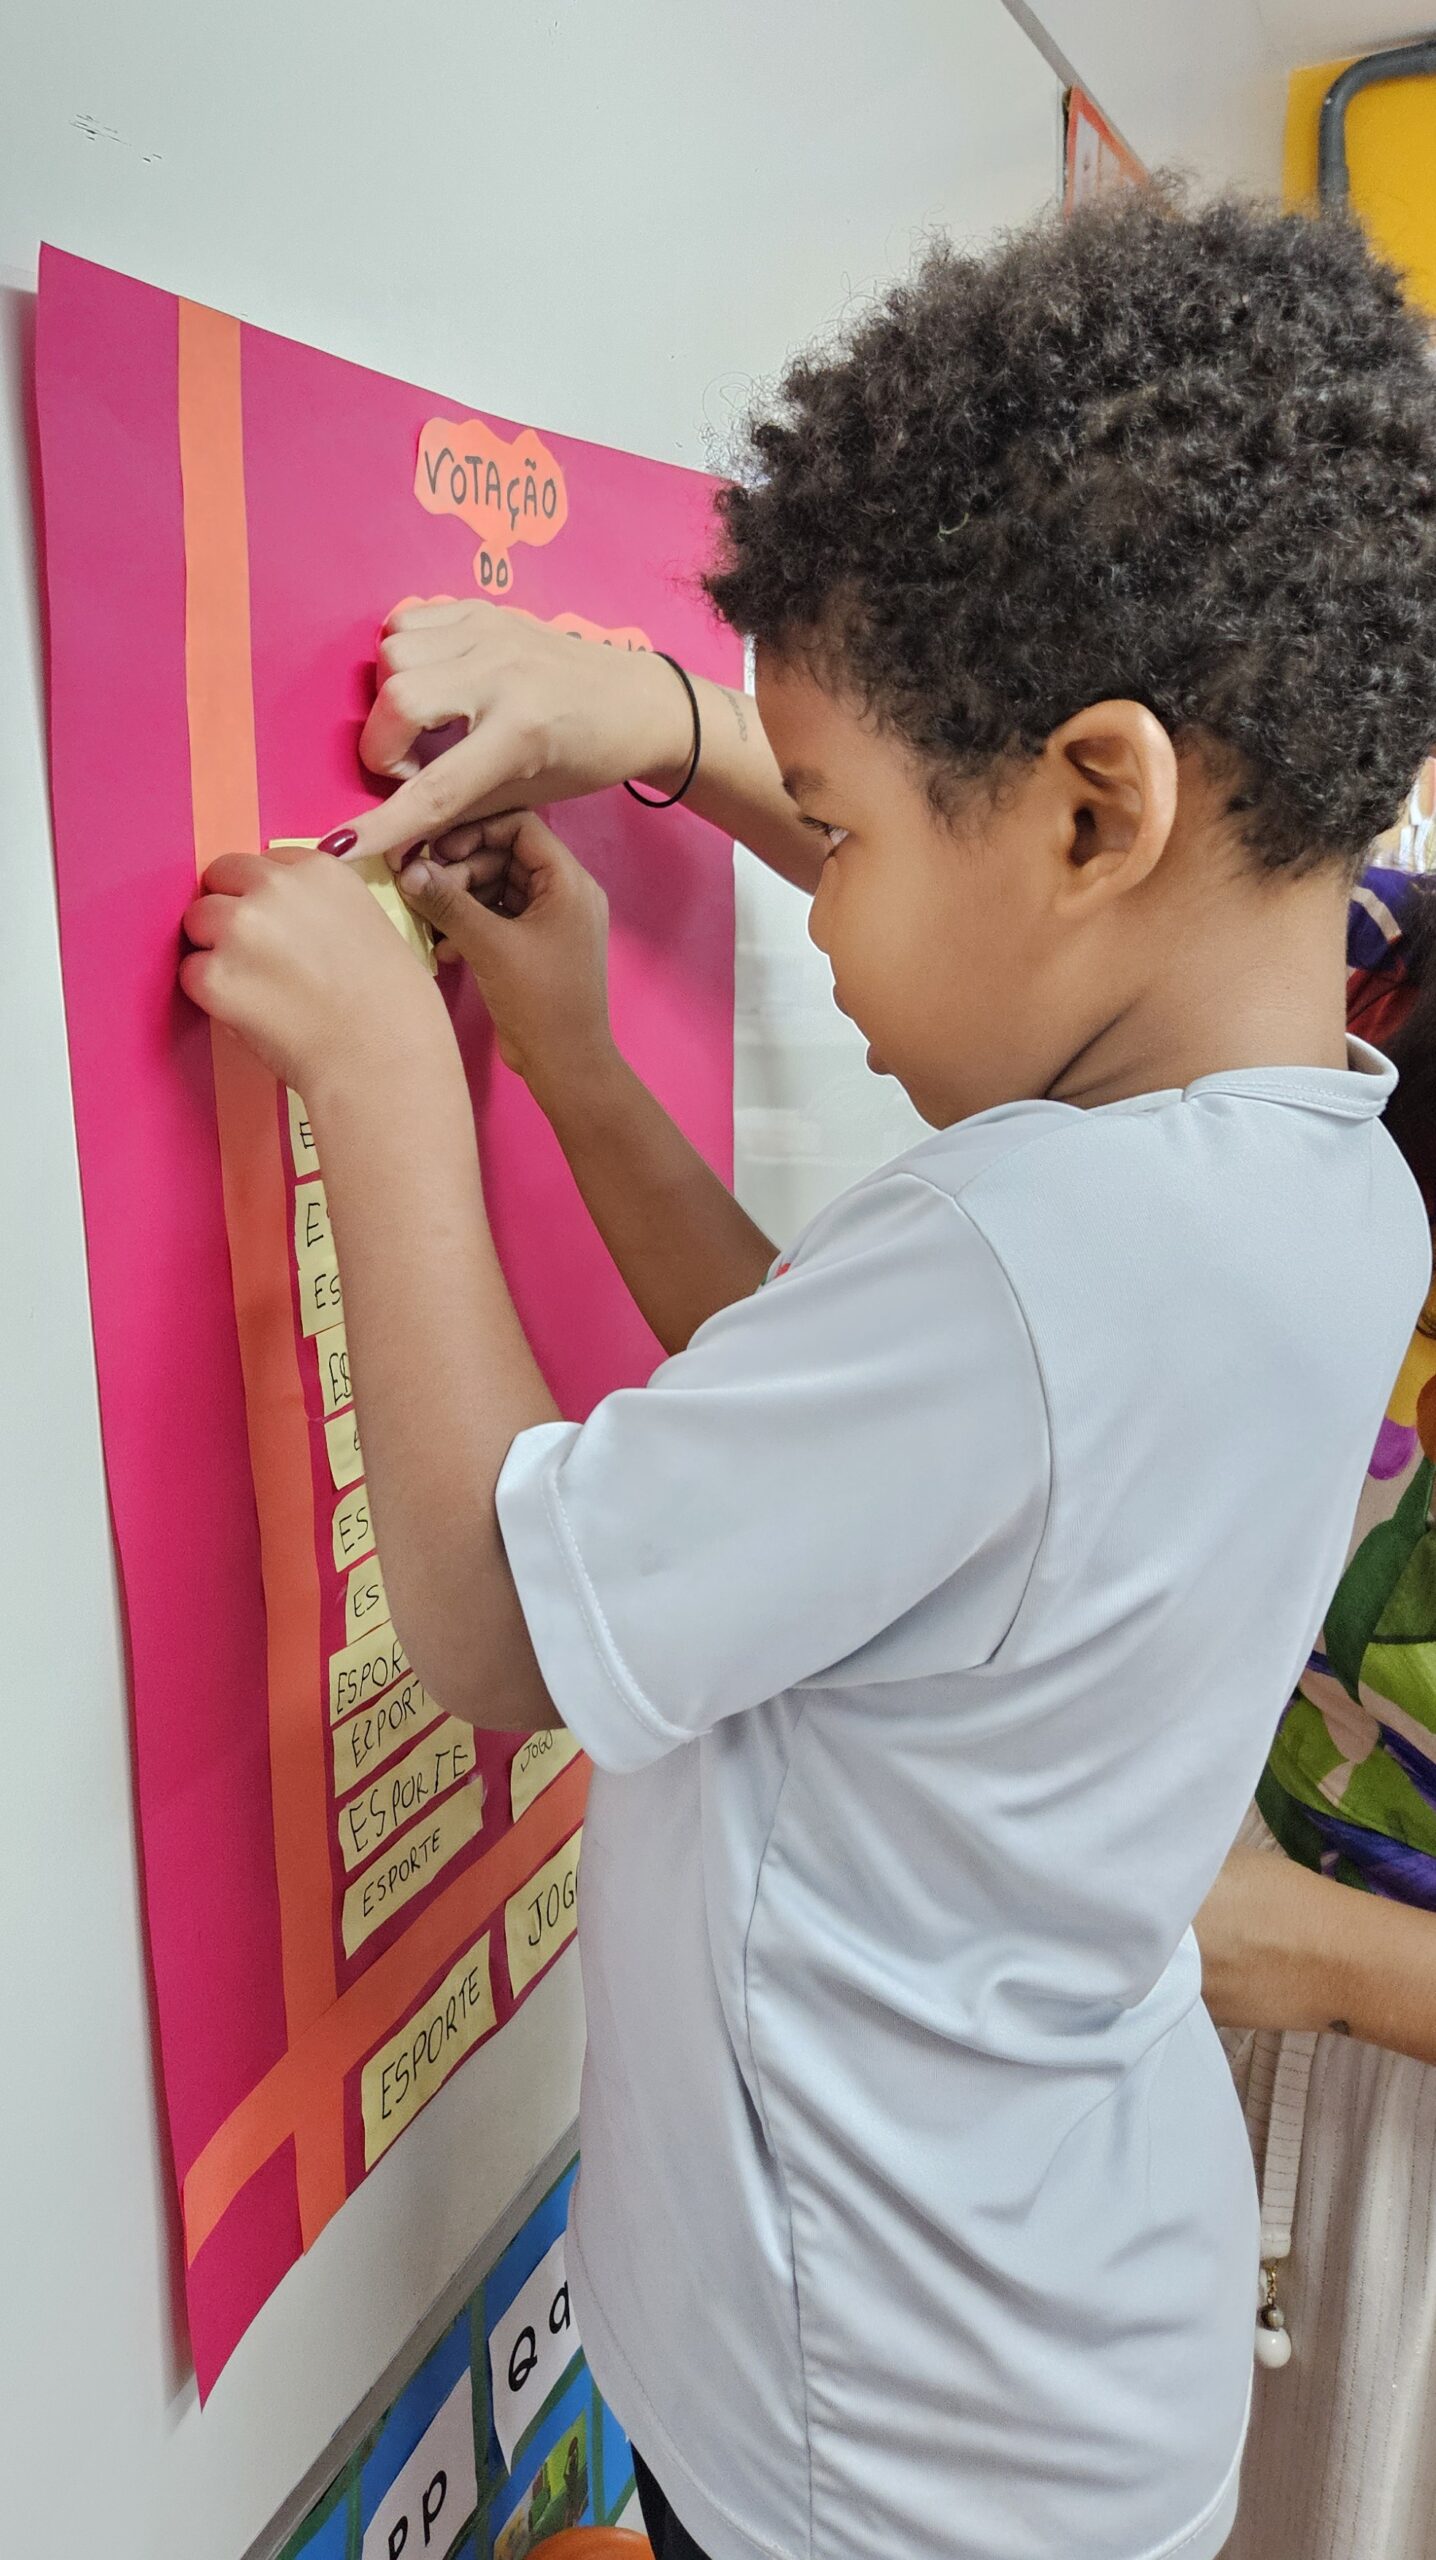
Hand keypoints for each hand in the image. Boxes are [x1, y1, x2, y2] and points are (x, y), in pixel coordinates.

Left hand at [180, 843, 443, 1089]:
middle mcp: (274, 887)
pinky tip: (249, 1013)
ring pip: (197, 922)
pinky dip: (209, 995)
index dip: (263, 897)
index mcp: (319, 870)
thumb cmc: (395, 1006)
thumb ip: (320, 909)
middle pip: (219, 881)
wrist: (385, 1058)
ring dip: (214, 950)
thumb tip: (288, 923)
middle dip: (229, 913)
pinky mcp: (214, 976)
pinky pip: (190, 973)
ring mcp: (239, 929)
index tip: (275, 927)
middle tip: (255, 958)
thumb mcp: (369, 924)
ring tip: (254, 988)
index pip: (262, 864)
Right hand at [336, 598, 694, 867]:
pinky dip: (404, 654)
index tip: (341, 845)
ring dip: (392, 696)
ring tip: (425, 722)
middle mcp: (502, 674)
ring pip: (394, 653)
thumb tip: (392, 835)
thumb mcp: (526, 796)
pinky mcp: (484, 609)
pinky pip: (409, 619)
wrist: (636, 700)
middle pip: (398, 699)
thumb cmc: (585, 758)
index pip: (435, 787)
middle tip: (415, 765)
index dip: (384, 823)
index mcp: (521, 733)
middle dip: (384, 744)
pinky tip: (432, 683)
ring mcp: (492, 633)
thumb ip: (455, 810)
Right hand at [398, 812, 613, 1101]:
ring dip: (461, 901)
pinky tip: (444, 948)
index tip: (436, 850)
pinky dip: (471, 926)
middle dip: (462, 871)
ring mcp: (550, 922)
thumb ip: (447, 902)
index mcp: (569, 881)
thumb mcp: (489, 945)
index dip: (476, 832)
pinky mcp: (535, 947)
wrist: (565, 1064)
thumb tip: (406, 869)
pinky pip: (499, 919)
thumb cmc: (539, 1000)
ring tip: (430, 922)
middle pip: (505, 857)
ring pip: (497, 889)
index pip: (521, 826)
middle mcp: (565, 894)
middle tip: (426, 891)